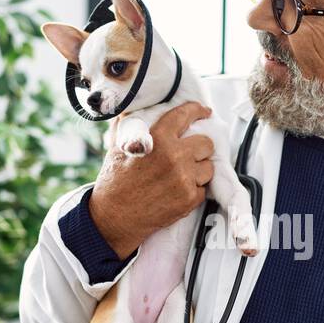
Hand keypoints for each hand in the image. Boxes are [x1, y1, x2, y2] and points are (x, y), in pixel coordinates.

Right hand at [88, 101, 215, 258]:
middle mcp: (175, 157)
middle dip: (200, 147)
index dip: (198, 110)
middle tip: (190, 153)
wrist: (114, 217)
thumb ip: (130, 125)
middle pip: (206, 143)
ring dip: (198, 170)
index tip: (204, 111)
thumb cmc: (115, 182)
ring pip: (208, 167)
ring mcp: (184, 179)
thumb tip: (132, 105)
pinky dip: (193, 190)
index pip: (186, 115)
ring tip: (181, 175)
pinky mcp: (189, 199)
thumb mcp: (118, 147)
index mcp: (158, 139)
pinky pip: (203, 189)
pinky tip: (177, 191)